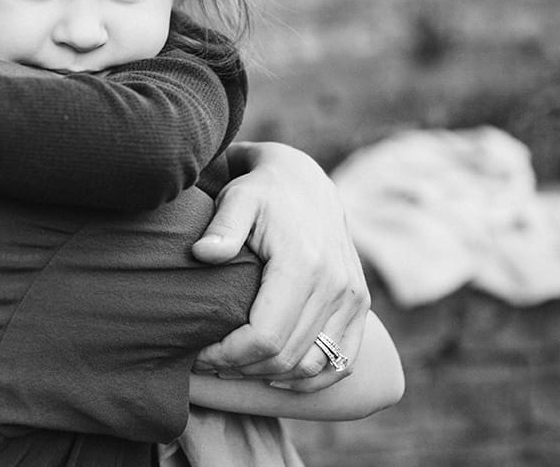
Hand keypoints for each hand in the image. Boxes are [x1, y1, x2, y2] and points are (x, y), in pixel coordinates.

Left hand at [191, 142, 369, 392]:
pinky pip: (343, 361)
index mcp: (304, 264)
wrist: (304, 181)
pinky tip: (275, 375)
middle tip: (208, 363)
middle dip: (242, 368)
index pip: (265, 336)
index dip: (229, 355)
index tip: (199, 352)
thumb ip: (222, 226)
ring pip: (312, 365)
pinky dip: (310, 378)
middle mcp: (336, 284)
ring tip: (234, 367)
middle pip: (287, 357)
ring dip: (270, 375)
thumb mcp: (237, 198)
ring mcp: (353, 297)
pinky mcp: (360, 304)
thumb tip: (203, 254)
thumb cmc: (261, 192)